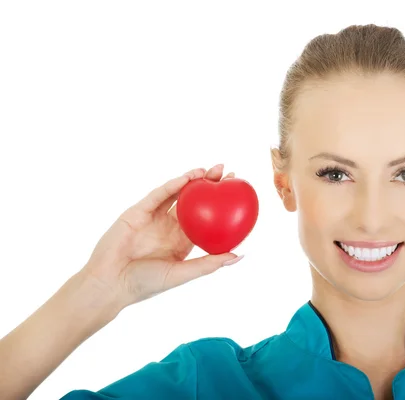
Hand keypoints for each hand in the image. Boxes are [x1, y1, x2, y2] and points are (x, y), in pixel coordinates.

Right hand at [81, 164, 241, 308]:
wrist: (110, 283)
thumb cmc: (145, 283)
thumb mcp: (182, 273)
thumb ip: (209, 264)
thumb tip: (239, 255)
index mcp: (181, 241)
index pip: (206, 217)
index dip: (221, 203)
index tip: (237, 192)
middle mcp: (169, 227)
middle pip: (194, 201)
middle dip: (211, 185)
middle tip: (228, 173)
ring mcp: (153, 217)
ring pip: (176, 193)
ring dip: (193, 180)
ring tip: (211, 170)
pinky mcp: (137, 211)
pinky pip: (158, 195)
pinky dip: (172, 185)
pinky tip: (187, 178)